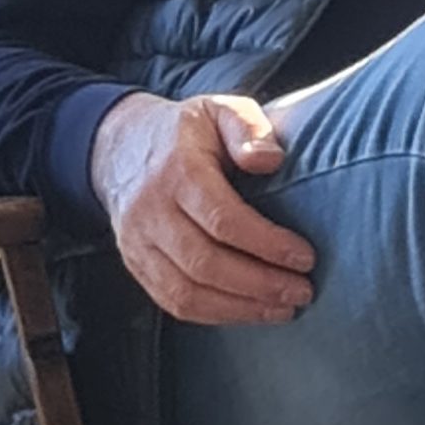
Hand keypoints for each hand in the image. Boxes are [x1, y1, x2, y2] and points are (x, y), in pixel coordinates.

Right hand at [89, 91, 315, 323]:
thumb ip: (248, 128)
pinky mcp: (135, 263)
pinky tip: (249, 312)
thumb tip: (270, 160)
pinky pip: (172, 301)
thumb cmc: (185, 131)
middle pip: (206, 263)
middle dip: (261, 285)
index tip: (305, 257)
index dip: (267, 244)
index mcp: (177, 170)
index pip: (223, 219)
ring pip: (187, 291)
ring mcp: (138, 241)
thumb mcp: (220, 109)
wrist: (119, 146)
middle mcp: (151, 210)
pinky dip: (215, 314)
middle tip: (302, 292)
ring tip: (284, 310)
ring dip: (241, 309)